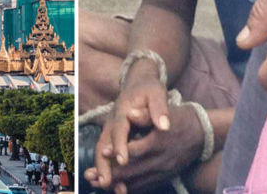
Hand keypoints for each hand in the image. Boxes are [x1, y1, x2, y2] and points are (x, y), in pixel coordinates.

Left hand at [84, 104, 203, 193]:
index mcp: (158, 142)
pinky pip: (147, 186)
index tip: (103, 153)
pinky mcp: (166, 177)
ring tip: (98, 184)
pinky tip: (117, 190)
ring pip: (138, 181)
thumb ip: (145, 114)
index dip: (119, 152)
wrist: (203, 134)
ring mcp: (164, 171)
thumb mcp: (164, 111)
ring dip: (117, 184)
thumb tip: (129, 112)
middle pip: (133, 170)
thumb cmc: (179, 119)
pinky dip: (131, 188)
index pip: (136, 150)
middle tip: (91, 176)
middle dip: (112, 174)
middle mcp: (161, 160)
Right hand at [86, 64, 169, 189]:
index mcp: (122, 112)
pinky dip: (108, 168)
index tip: (123, 160)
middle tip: (106, 182)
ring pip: (102, 151)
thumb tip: (164, 125)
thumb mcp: (156, 93)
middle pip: (104, 145)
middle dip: (103, 164)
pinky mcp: (112, 137)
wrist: (138, 83)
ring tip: (106, 186)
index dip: (119, 146)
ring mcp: (110, 130)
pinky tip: (114, 183)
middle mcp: (112, 123)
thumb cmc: (148, 89)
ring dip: (102, 169)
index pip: (119, 130)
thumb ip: (158, 109)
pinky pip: (107, 154)